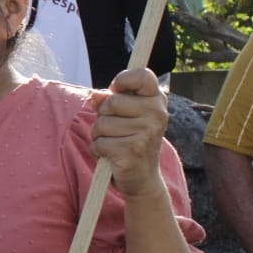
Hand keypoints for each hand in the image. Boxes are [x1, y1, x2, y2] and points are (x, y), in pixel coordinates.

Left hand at [91, 68, 169, 198]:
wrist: (143, 177)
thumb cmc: (131, 139)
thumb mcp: (123, 115)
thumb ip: (109, 100)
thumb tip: (94, 96)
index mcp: (157, 100)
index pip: (142, 75)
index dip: (123, 79)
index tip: (116, 90)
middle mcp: (157, 114)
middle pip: (111, 102)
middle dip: (104, 116)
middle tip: (116, 128)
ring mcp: (147, 133)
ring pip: (102, 124)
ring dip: (100, 135)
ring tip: (115, 143)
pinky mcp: (133, 151)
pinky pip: (99, 143)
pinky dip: (98, 150)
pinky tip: (112, 155)